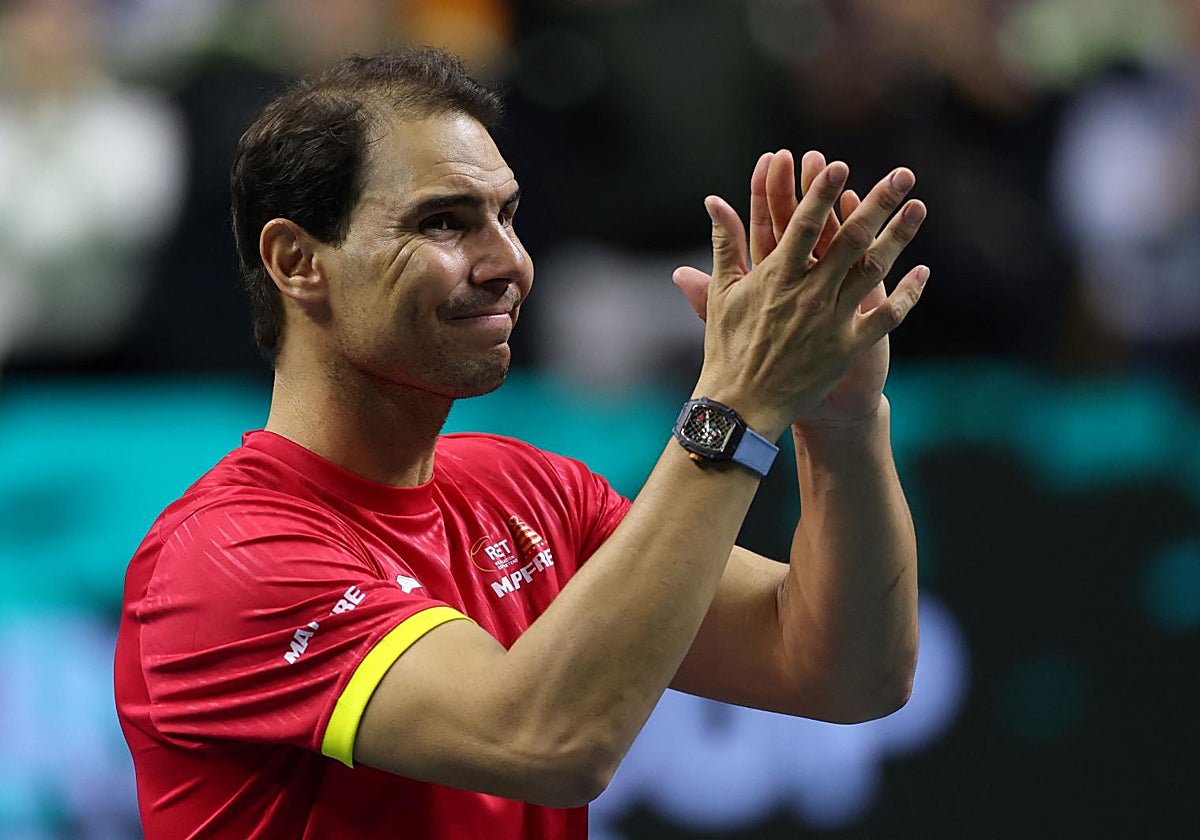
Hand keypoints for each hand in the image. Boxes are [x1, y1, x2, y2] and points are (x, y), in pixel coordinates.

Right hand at [674, 150, 927, 427]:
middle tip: (902, 174)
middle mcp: (808, 294)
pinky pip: (886, 317)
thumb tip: (715, 200)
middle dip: (878, 203)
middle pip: (850, 239)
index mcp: (775, 277)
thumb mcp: (722, 292)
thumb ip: (724, 243)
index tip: (840, 163)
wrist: (743, 406)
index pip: (803, 224)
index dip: (822, 193)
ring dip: (899, 237)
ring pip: (873, 270)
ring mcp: (832, 320)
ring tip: (919, 207)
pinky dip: (906, 294)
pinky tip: (923, 271)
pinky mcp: (849, 347)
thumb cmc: (728, 347)